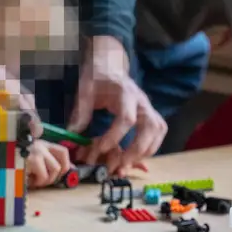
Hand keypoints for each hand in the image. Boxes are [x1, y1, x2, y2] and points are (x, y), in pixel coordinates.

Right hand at [26, 141, 71, 187]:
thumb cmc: (17, 165)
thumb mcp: (35, 161)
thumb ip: (51, 162)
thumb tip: (71, 168)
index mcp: (43, 145)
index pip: (63, 152)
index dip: (66, 165)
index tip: (60, 175)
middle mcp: (41, 145)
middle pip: (61, 163)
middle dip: (54, 177)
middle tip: (42, 181)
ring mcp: (37, 150)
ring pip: (55, 169)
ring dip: (45, 180)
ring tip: (34, 180)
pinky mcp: (31, 159)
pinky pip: (44, 176)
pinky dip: (38, 182)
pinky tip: (29, 181)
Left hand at [70, 36, 166, 172]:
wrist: (111, 66)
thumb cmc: (98, 78)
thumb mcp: (85, 90)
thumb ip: (81, 112)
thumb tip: (73, 135)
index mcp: (125, 93)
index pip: (126, 118)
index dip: (115, 136)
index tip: (101, 149)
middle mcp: (142, 101)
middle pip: (149, 127)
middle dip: (135, 150)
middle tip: (119, 165)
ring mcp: (149, 108)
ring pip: (158, 131)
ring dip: (145, 151)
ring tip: (127, 165)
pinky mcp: (152, 114)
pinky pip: (158, 133)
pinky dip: (150, 148)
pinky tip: (135, 158)